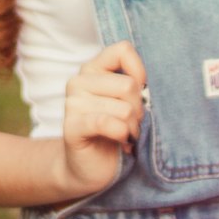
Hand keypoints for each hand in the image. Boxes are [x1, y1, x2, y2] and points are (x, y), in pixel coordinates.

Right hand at [59, 41, 146, 197]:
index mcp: (92, 69)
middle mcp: (78, 81)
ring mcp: (72, 103)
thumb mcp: (126, 101)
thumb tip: (146, 84)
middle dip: (138, 109)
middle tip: (131, 123)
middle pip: (128, 85)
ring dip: (132, 128)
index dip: (139, 71)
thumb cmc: (113, 130)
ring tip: (125, 135)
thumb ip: (133, 84)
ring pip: (124, 109)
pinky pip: (107, 123)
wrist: (89, 168)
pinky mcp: (71, 127)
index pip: (122, 50)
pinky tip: (120, 142)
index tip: (140, 92)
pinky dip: (121, 134)